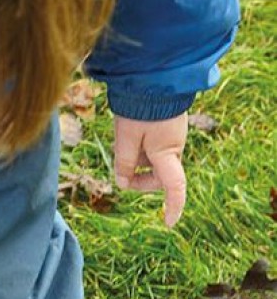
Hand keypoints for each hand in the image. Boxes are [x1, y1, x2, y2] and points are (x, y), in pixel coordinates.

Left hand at [113, 113, 188, 227]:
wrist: (152, 76)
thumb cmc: (140, 106)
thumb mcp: (126, 137)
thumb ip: (125, 162)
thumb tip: (124, 183)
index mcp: (167, 151)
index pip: (175, 187)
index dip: (173, 206)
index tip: (169, 222)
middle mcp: (174, 146)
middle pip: (159, 176)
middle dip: (141, 180)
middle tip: (122, 176)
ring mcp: (172, 137)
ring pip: (155, 162)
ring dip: (139, 162)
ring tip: (122, 143)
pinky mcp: (167, 128)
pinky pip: (154, 148)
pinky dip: (141, 149)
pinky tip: (128, 134)